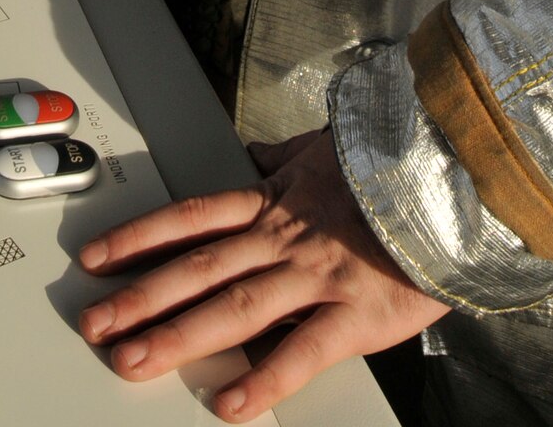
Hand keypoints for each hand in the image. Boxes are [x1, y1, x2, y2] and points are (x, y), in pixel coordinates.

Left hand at [76, 127, 447, 419]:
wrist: (458, 177)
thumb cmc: (395, 166)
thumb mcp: (327, 152)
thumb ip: (283, 161)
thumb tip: (250, 157)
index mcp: (275, 202)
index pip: (192, 218)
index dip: (139, 237)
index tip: (96, 258)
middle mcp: (286, 238)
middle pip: (199, 267)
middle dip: (140, 297)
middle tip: (94, 325)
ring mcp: (318, 275)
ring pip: (235, 306)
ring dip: (178, 335)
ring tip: (133, 360)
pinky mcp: (357, 312)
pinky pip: (304, 351)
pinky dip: (265, 379)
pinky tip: (229, 404)